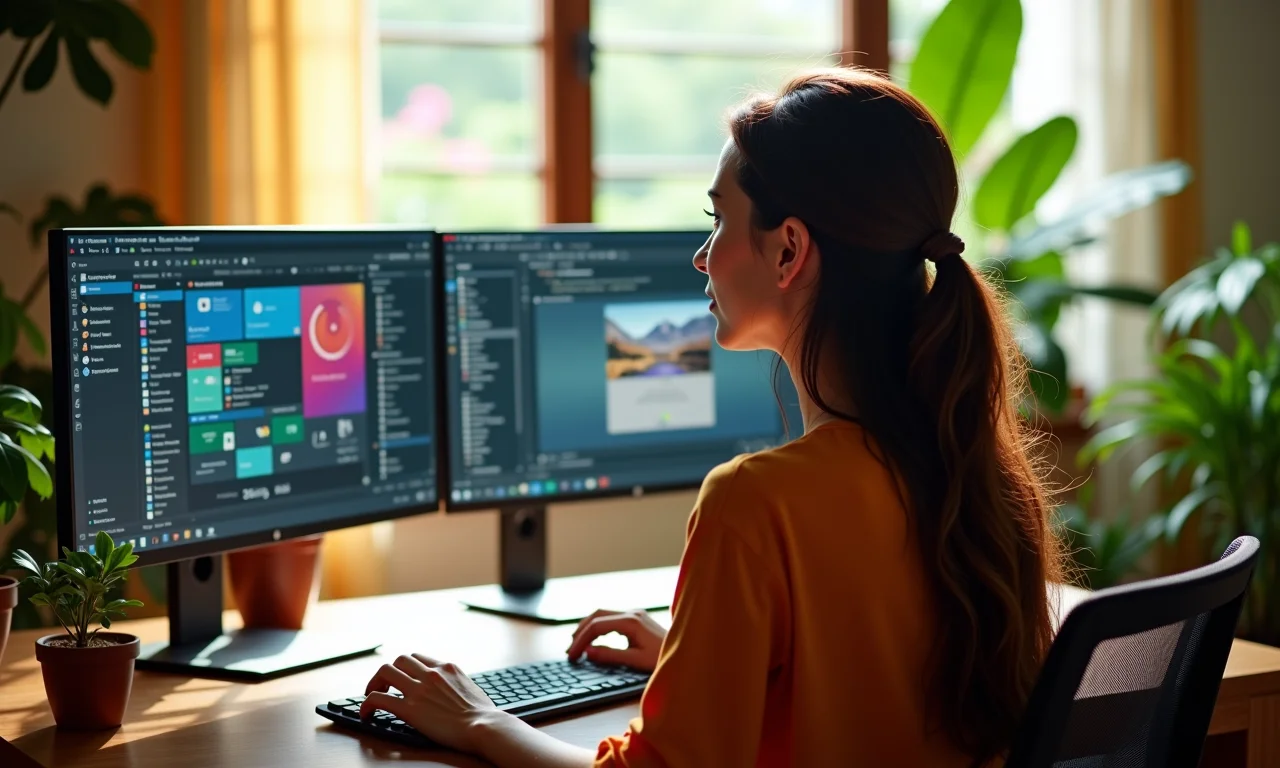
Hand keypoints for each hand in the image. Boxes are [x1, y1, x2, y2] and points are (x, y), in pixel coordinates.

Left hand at [361, 653, 503, 753]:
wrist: (484, 727)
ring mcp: (419, 689)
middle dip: (388, 672)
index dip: (406, 668)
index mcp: (447, 667)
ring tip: (370, 696)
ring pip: (384, 671)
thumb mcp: (471, 688)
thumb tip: (454, 690)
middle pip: (399, 660)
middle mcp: (431, 673)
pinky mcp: (409, 708)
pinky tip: (366, 714)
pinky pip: (378, 699)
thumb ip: (457, 683)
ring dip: (374, 683)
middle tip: (384, 687)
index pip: (417, 657)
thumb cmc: (483, 715)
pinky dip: (366, 705)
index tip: (402, 679)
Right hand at [565, 609, 666, 671]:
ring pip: (603, 614)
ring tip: (577, 644)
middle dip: (580, 631)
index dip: (581, 640)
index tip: (572, 655)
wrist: (687, 652)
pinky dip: (598, 627)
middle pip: (597, 615)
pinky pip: (611, 618)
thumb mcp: (636, 661)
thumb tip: (588, 652)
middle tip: (570, 650)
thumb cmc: (664, 658)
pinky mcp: (637, 619)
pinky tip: (594, 639)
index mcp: (631, 621)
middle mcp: (632, 613)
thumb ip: (610, 655)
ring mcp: (635, 614)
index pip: (596, 626)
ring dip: (588, 627)